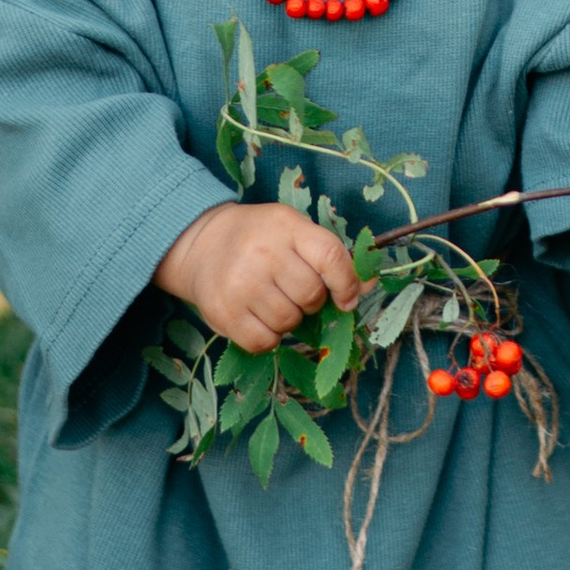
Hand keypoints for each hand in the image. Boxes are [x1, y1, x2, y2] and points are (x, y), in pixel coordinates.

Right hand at [156, 201, 359, 351]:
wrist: (201, 243)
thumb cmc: (258, 238)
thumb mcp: (294, 231)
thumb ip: (330, 256)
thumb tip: (368, 286)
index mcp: (287, 227)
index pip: (331, 257)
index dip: (347, 284)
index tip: (346, 298)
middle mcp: (263, 253)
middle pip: (311, 295)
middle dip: (310, 301)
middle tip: (293, 290)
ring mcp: (241, 284)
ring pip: (289, 322)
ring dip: (289, 319)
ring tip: (272, 299)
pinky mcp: (223, 313)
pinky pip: (265, 342)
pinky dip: (269, 337)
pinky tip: (259, 317)